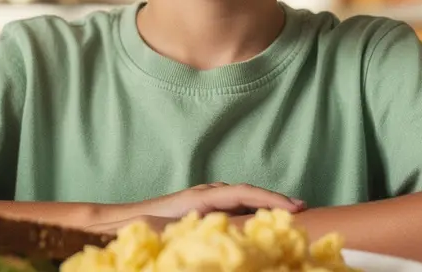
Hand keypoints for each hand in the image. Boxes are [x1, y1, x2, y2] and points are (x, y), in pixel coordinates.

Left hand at [88, 183, 305, 232]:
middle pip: (247, 192)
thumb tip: (220, 230)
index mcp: (201, 196)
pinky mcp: (200, 206)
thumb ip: (193, 228)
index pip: (243, 193)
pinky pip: (232, 204)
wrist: (117, 221)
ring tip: (290, 214)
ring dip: (265, 203)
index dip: (269, 199)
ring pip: (241, 197)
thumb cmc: (140, 227)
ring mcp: (203, 197)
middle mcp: (204, 192)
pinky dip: (251, 208)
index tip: (294, 207)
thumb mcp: (168, 228)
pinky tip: (261, 219)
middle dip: (274, 199)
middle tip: (304, 209)